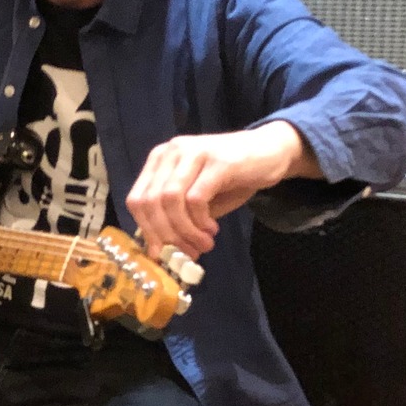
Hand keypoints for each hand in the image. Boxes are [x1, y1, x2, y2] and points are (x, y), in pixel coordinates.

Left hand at [125, 123, 310, 258]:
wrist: (269, 152)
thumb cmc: (231, 178)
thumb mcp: (198, 199)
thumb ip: (178, 219)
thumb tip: (162, 252)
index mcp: (159, 160)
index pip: (136, 200)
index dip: (147, 231)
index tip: (162, 253)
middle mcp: (171, 152)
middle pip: (150, 201)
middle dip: (166, 235)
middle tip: (185, 253)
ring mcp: (192, 152)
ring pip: (170, 200)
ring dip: (184, 230)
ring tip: (203, 244)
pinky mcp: (216, 160)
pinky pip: (196, 198)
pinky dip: (200, 221)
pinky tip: (212, 229)